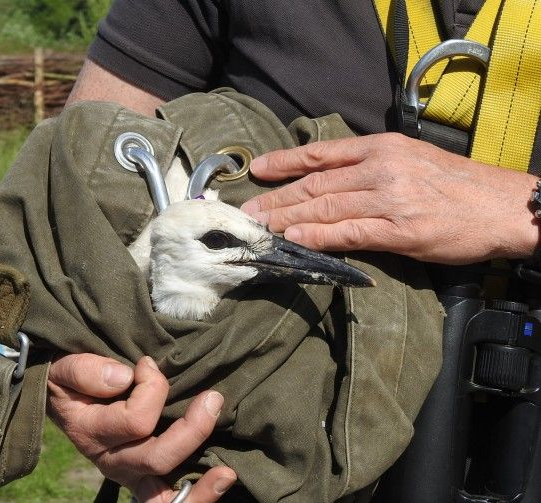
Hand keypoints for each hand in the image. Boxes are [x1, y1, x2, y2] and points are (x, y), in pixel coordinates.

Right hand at [47, 353, 236, 501]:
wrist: (65, 394)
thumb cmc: (71, 378)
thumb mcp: (66, 368)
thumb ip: (86, 370)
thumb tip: (123, 377)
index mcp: (91, 434)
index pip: (134, 421)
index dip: (152, 388)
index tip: (148, 364)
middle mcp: (112, 461)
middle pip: (157, 458)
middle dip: (192, 429)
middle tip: (213, 398)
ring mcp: (131, 475)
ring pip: (163, 497)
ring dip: (199, 488)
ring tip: (226, 472)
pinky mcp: (147, 478)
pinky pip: (169, 499)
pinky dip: (197, 495)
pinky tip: (223, 478)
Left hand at [241, 133, 538, 263]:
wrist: (503, 206)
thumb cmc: (457, 185)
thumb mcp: (411, 160)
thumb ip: (370, 168)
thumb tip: (329, 183)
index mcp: (382, 148)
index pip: (322, 154)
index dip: (285, 162)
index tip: (258, 170)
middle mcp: (381, 168)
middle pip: (315, 184)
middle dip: (277, 199)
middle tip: (247, 211)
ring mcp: (389, 199)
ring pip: (325, 208)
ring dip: (287, 219)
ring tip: (259, 227)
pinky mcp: (400, 230)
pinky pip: (349, 233)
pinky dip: (317, 237)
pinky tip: (293, 241)